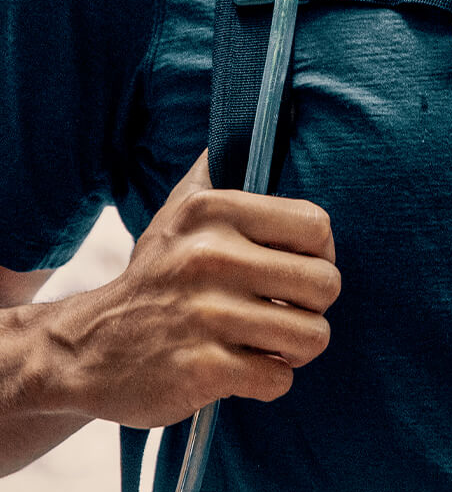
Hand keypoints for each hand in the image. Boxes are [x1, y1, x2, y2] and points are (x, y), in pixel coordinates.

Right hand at [42, 152, 340, 428]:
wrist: (85, 347)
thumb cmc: (158, 274)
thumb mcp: (180, 209)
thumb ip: (221, 168)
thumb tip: (268, 113)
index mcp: (213, 211)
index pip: (317, 226)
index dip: (321, 252)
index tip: (301, 266)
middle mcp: (210, 257)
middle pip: (325, 283)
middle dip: (316, 305)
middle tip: (290, 309)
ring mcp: (205, 315)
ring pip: (312, 335)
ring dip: (299, 345)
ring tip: (273, 339)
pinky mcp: (200, 369)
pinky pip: (279, 377)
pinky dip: (270, 378)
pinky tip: (245, 366)